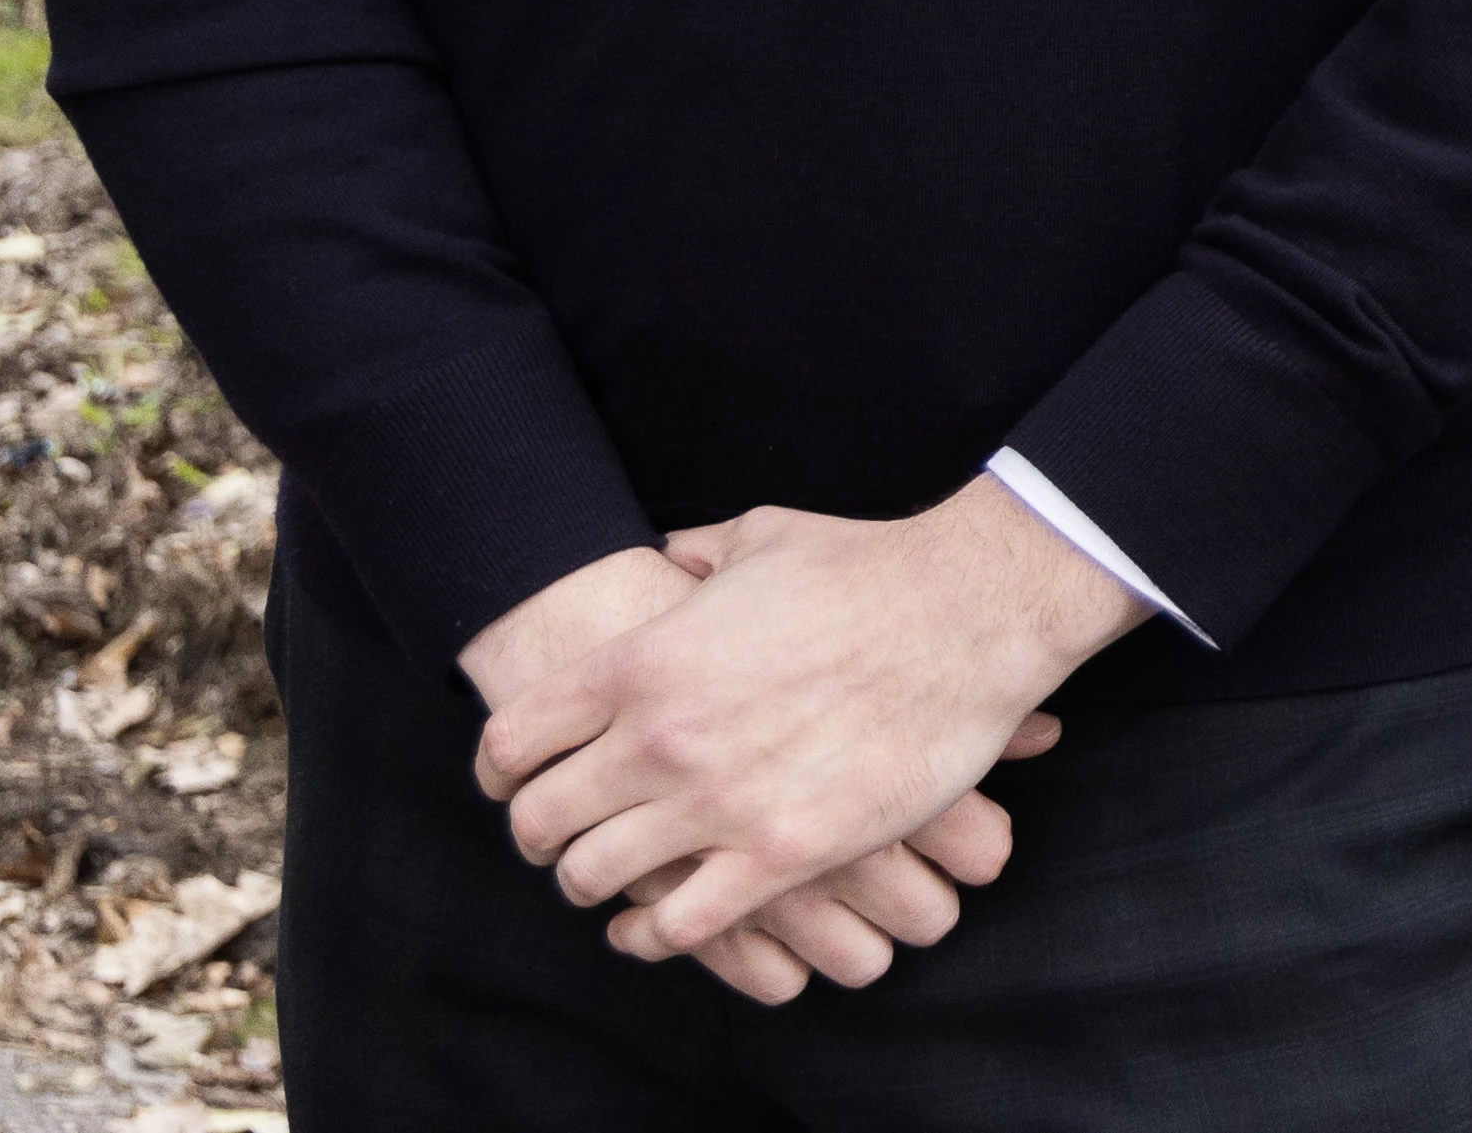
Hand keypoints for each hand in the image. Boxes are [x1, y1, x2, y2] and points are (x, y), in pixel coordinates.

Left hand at [470, 487, 1134, 969]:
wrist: (971, 613)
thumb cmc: (870, 568)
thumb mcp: (761, 536)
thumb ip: (695, 556)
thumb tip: (667, 559)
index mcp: (643, 661)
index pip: (511, 740)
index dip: (500, 770)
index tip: (512, 782)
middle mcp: (660, 740)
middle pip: (538, 821)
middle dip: (539, 835)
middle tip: (561, 838)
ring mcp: (717, 803)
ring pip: (595, 880)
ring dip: (593, 885)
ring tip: (610, 882)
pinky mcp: (781, 855)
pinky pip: (680, 926)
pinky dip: (654, 936)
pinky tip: (655, 927)